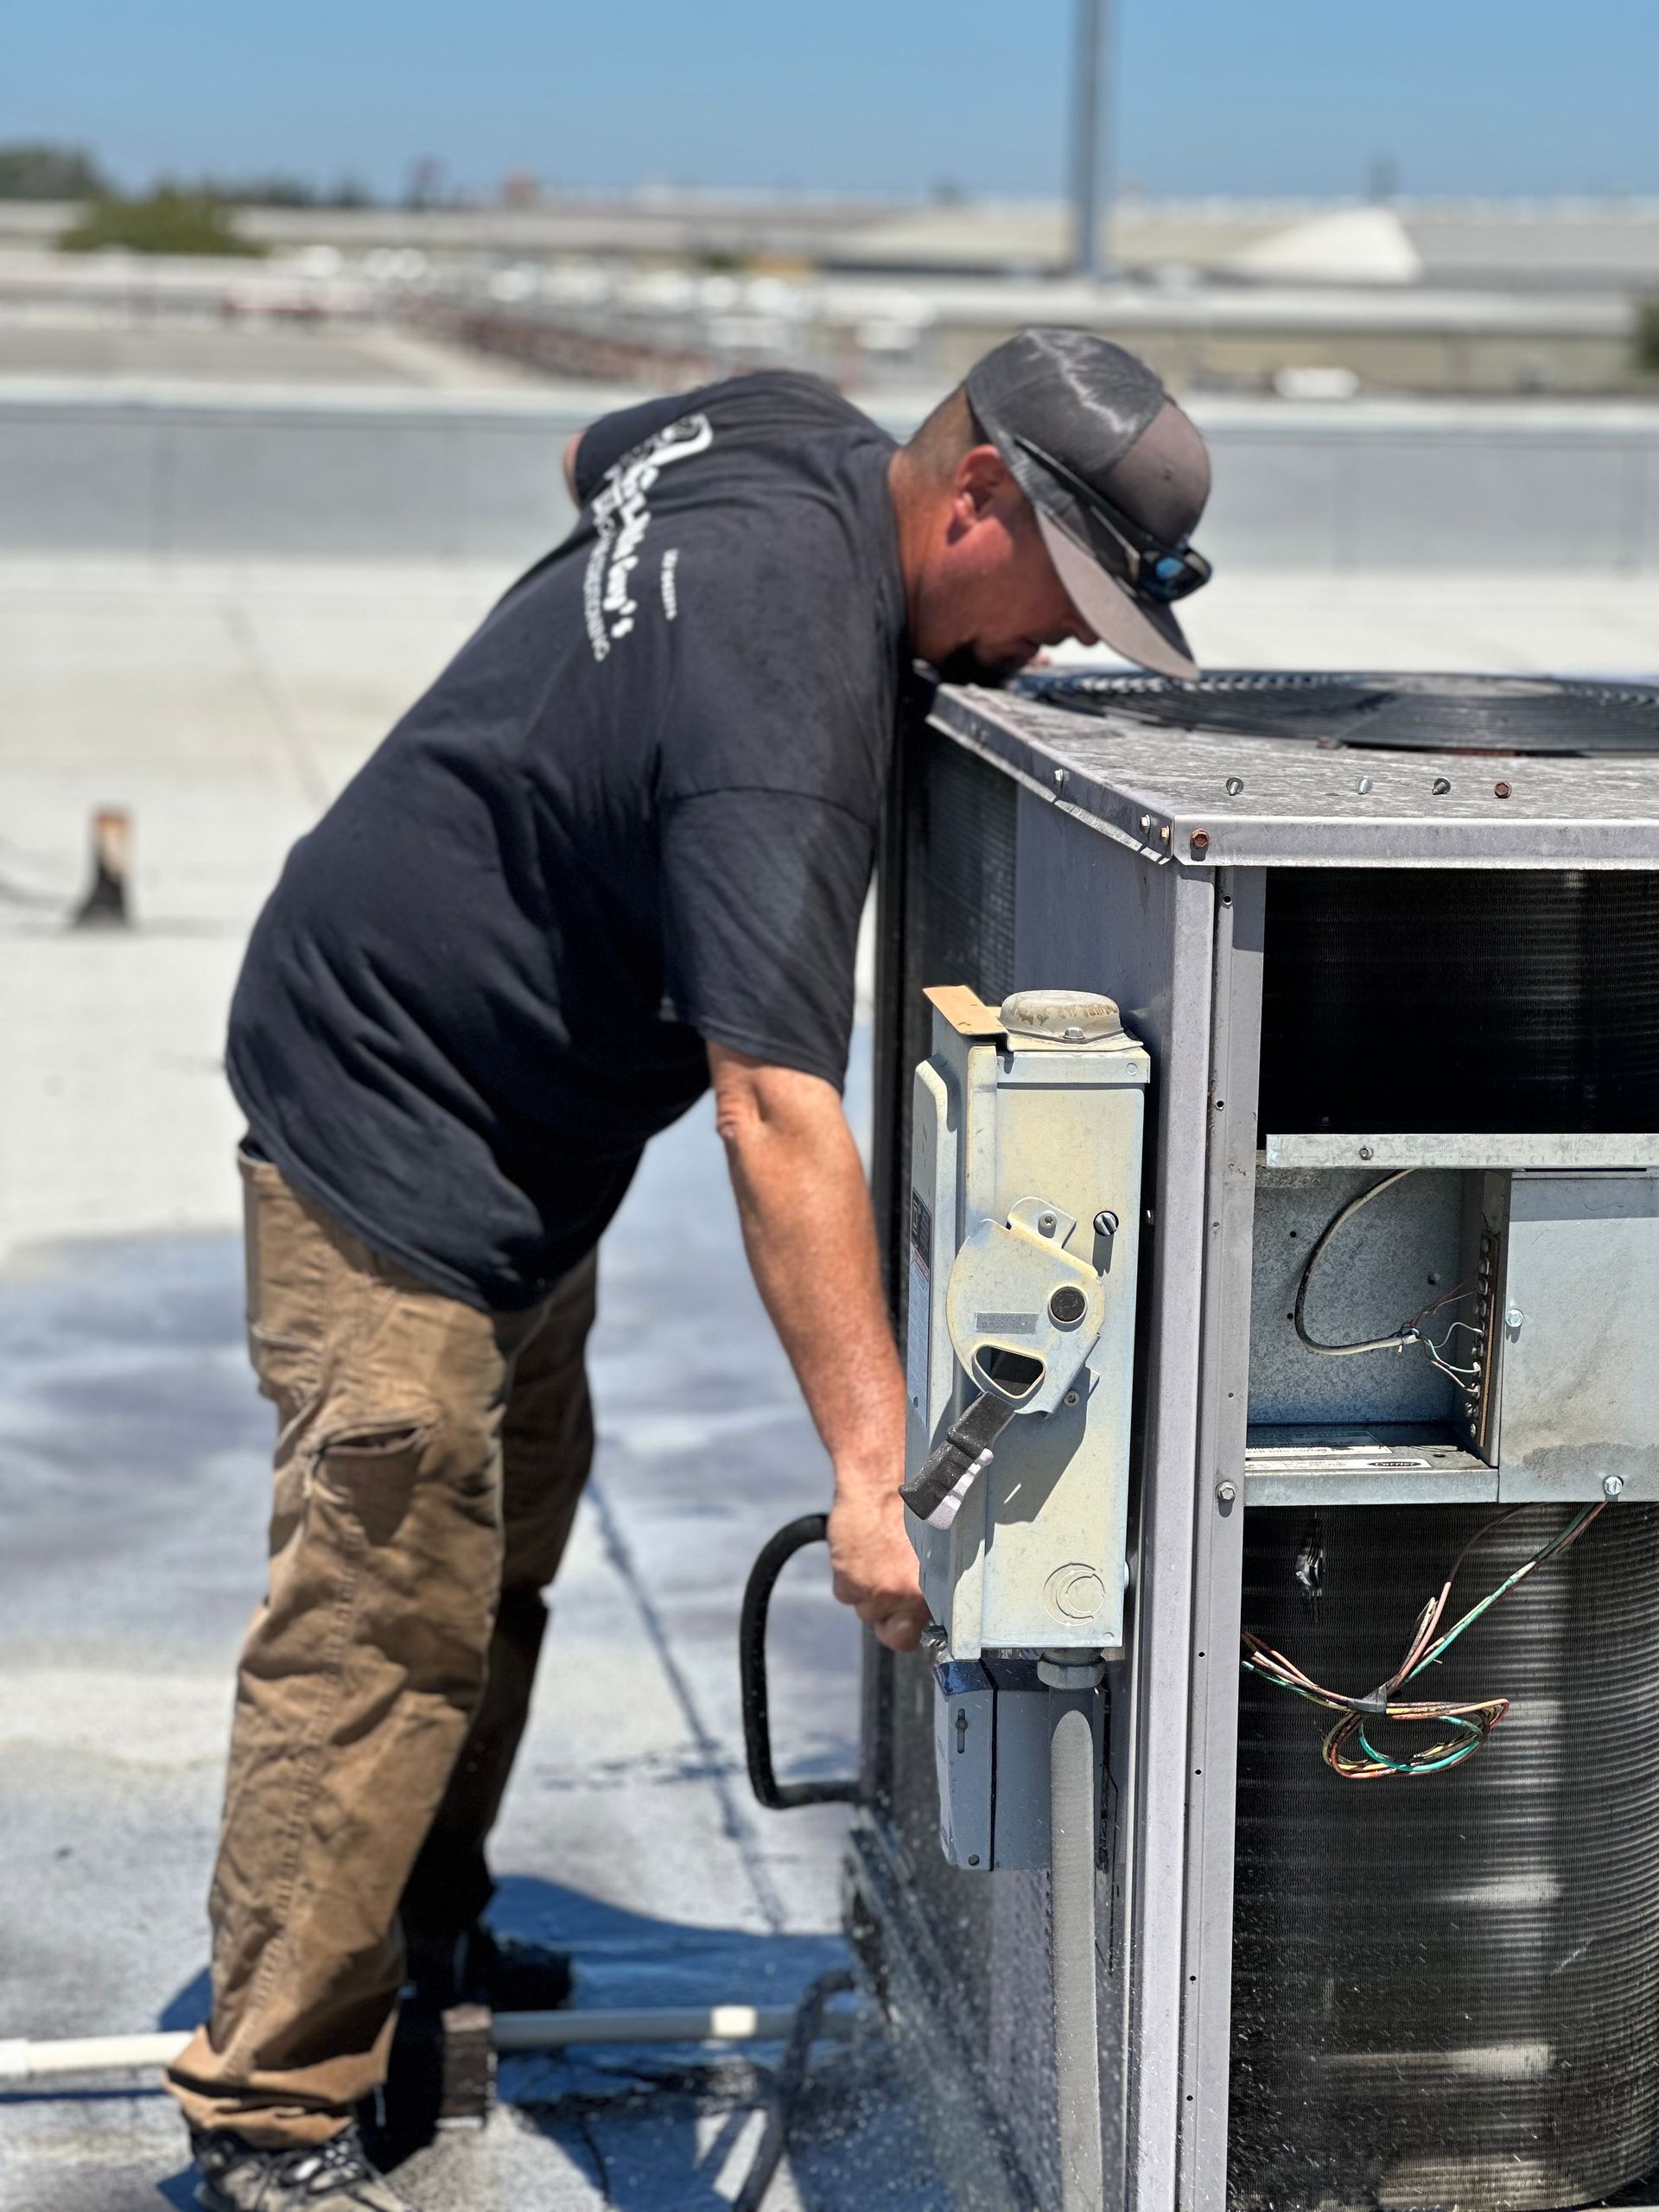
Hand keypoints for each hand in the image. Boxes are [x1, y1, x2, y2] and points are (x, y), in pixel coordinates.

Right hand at [827, 1483, 930, 1652]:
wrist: (881, 1475)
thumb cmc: (916, 1500)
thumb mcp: (937, 1547)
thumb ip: (932, 1582)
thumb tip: (929, 1605)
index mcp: (934, 1589)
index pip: (921, 1635)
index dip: (913, 1628)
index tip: (910, 1621)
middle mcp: (906, 1595)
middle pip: (893, 1632)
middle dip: (889, 1616)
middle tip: (888, 1584)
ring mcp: (876, 1590)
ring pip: (865, 1609)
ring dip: (868, 1589)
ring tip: (876, 1553)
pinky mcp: (848, 1580)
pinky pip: (845, 1593)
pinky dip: (847, 1575)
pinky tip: (859, 1548)